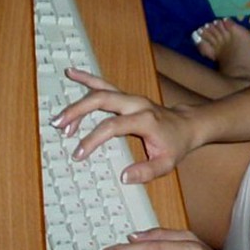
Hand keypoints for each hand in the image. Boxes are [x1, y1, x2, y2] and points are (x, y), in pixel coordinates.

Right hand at [51, 68, 194, 183]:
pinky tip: (72, 73)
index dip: (93, 139)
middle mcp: (137, 104)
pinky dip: (88, 79)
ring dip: (79, 100)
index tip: (79, 153)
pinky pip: (105, 85)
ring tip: (60, 115)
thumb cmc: (176, 144)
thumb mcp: (167, 163)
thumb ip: (147, 172)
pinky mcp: (127, 97)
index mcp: (145, 120)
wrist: (189, 125)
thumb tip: (125, 176)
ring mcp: (132, 98)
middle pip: (103, 100)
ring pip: (102, 90)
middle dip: (78, 111)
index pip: (112, 126)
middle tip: (60, 126)